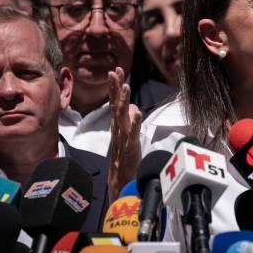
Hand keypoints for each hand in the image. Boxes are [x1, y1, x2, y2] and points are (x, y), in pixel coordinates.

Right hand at [108, 67, 142, 201]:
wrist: (121, 182)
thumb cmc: (126, 158)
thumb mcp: (128, 135)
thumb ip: (129, 120)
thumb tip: (133, 107)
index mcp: (118, 125)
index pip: (115, 102)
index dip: (115, 86)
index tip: (116, 70)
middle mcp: (118, 129)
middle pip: (115, 104)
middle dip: (115, 87)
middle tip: (115, 71)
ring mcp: (123, 138)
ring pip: (122, 117)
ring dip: (123, 101)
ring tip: (126, 86)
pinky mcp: (130, 148)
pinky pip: (133, 134)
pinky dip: (135, 122)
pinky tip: (137, 112)